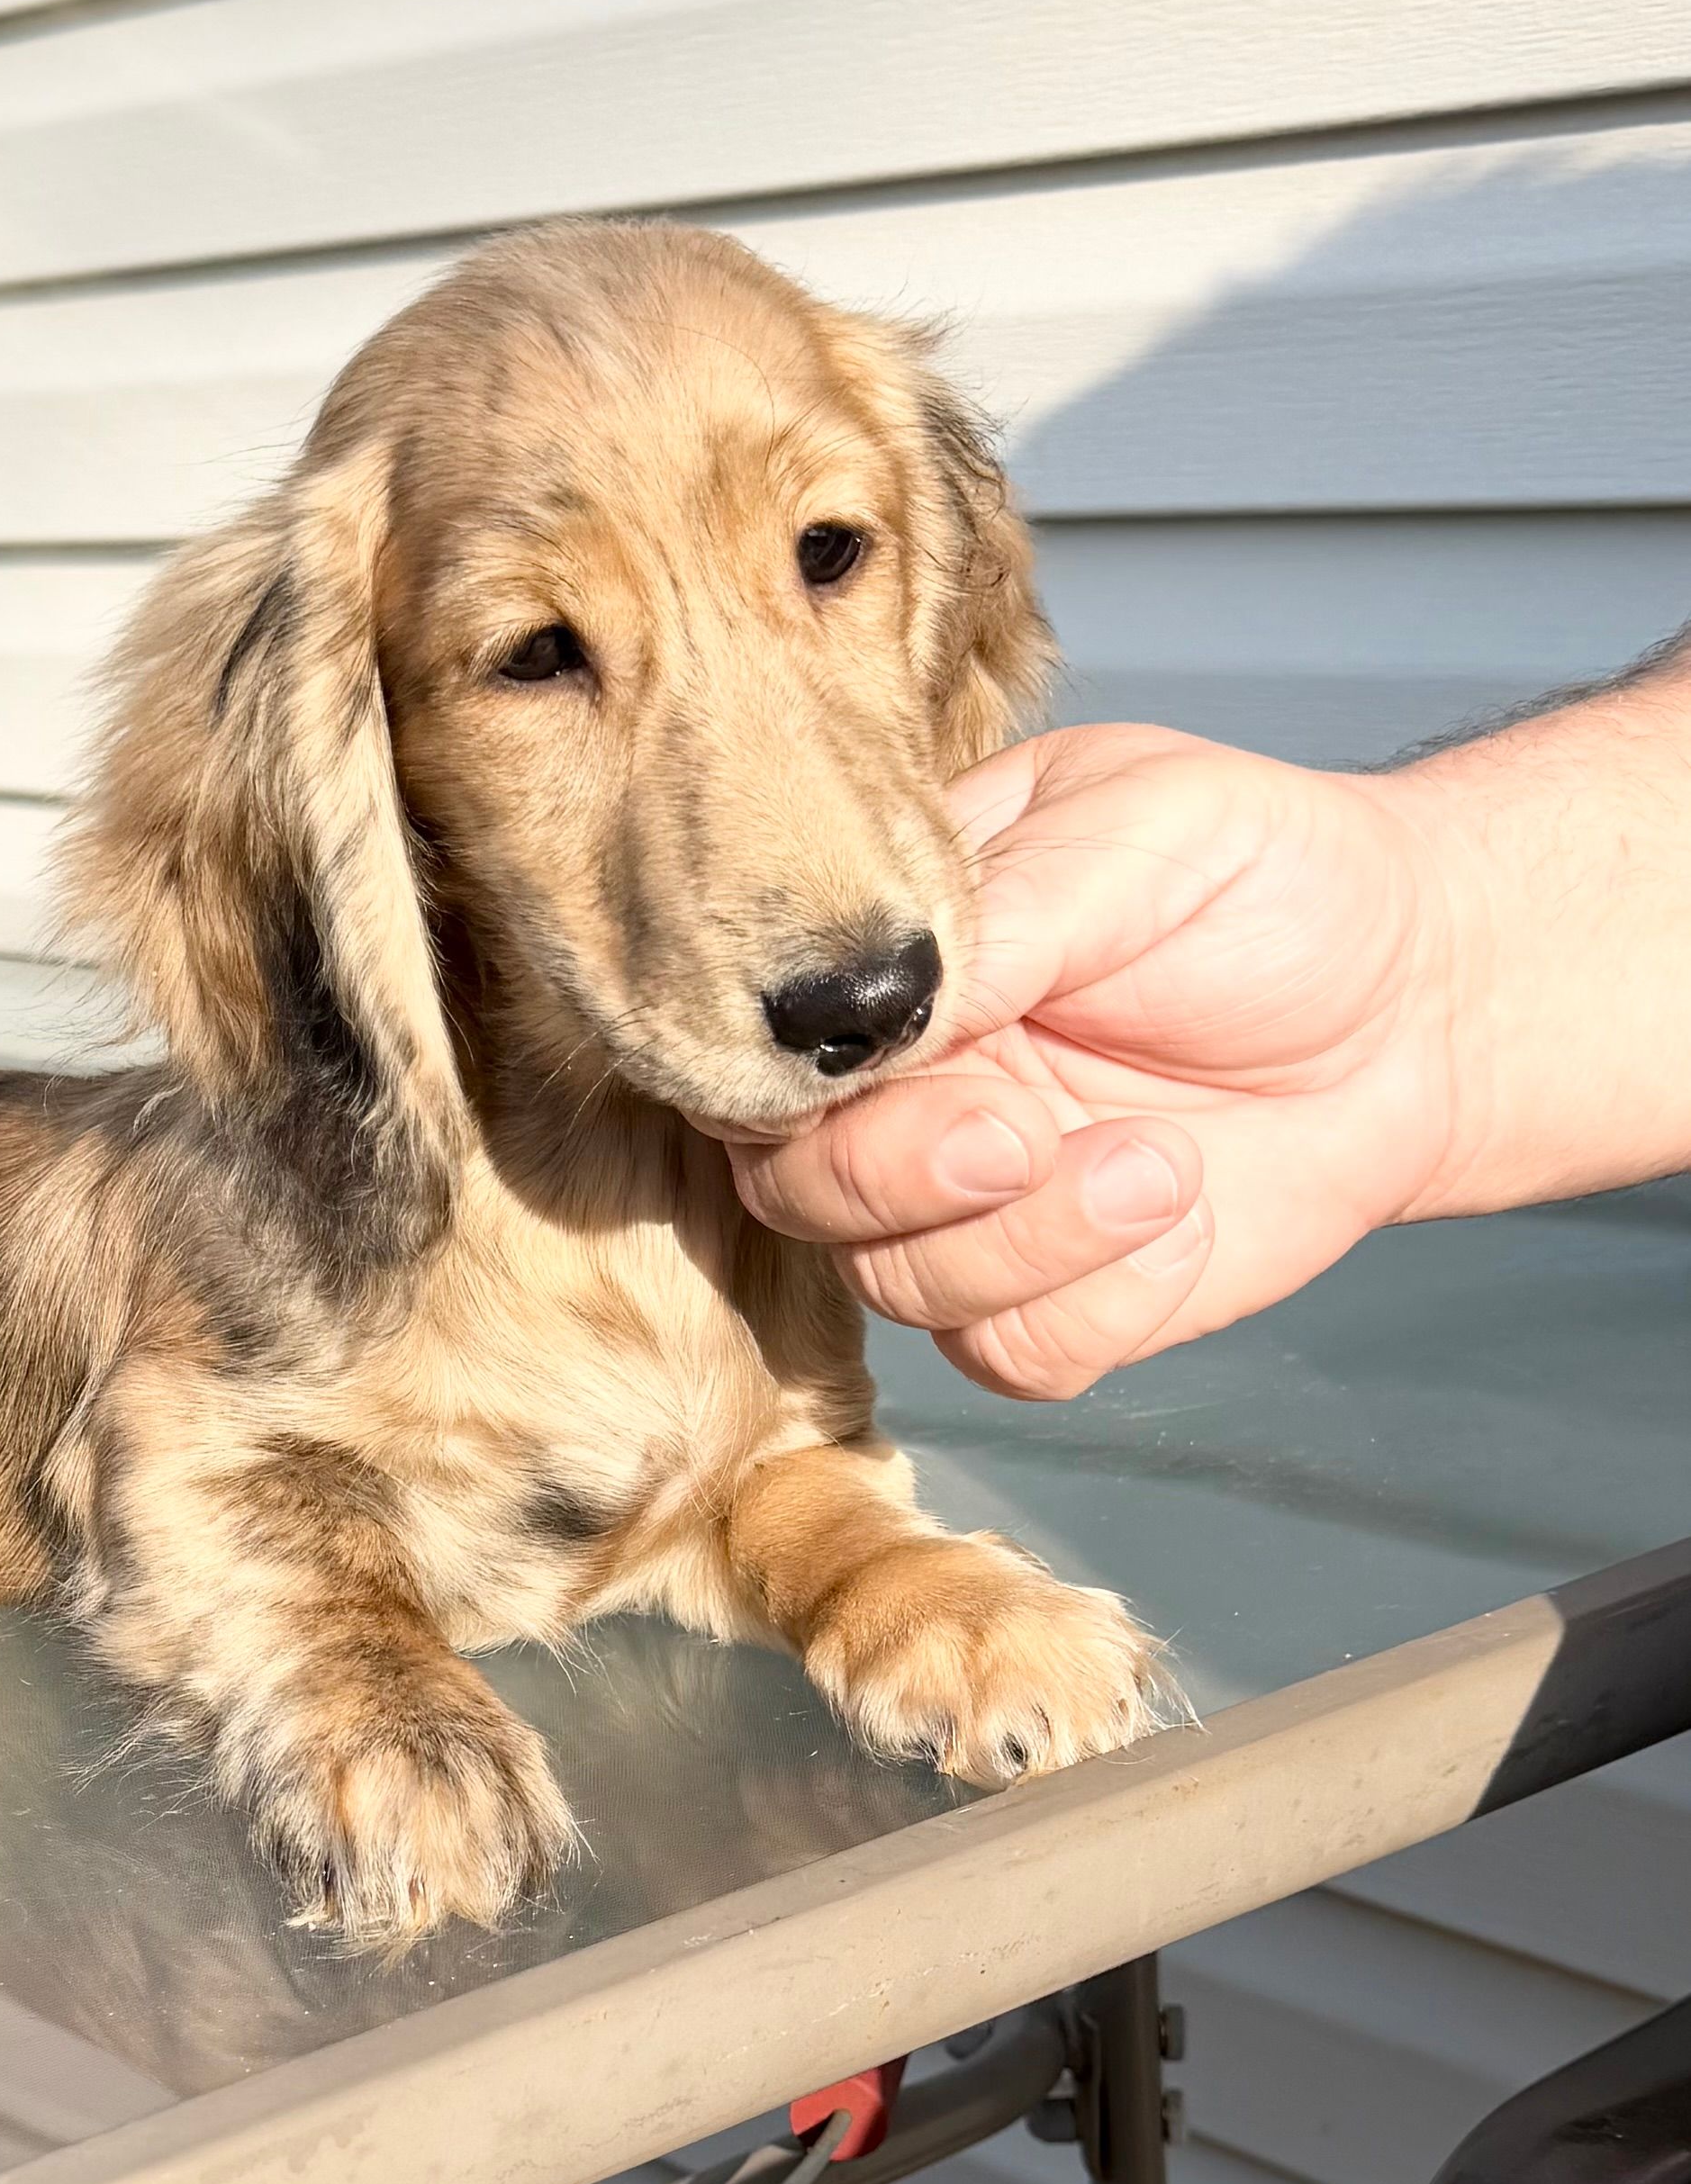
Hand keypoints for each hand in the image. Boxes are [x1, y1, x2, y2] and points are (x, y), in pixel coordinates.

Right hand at [730, 725, 1465, 1399]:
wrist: (1426, 1002)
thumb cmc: (1271, 881)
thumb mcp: (1139, 828)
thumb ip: (1008, 911)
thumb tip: (885, 1002)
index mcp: (884, 964)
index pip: (757, 1038)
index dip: (791, 1076)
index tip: (906, 1059)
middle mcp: (896, 1089)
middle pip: (791, 1182)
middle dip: (895, 1176)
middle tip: (1024, 1131)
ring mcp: (967, 1203)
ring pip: (892, 1283)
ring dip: (1026, 1243)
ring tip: (1165, 1162)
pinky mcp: (1055, 1296)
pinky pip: (1009, 1355)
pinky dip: (1103, 1306)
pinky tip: (1184, 1219)